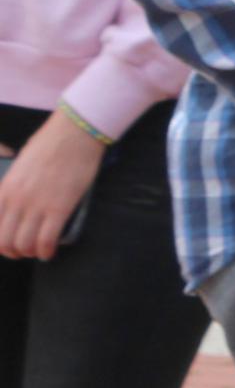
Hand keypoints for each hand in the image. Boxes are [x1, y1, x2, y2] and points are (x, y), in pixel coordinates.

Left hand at [0, 115, 105, 261]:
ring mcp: (37, 205)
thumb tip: (17, 205)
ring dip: (30, 253)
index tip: (10, 243)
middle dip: (13, 252)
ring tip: (38, 251)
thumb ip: (14, 187)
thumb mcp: (21, 167)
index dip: (0, 242)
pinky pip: (46, 240)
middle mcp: (17, 200)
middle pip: (5, 241)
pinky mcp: (60, 207)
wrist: (74, 133)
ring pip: (24, 244)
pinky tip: (50, 252)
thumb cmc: (50, 145)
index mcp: (5, 189)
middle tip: (24, 251)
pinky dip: (46, 251)